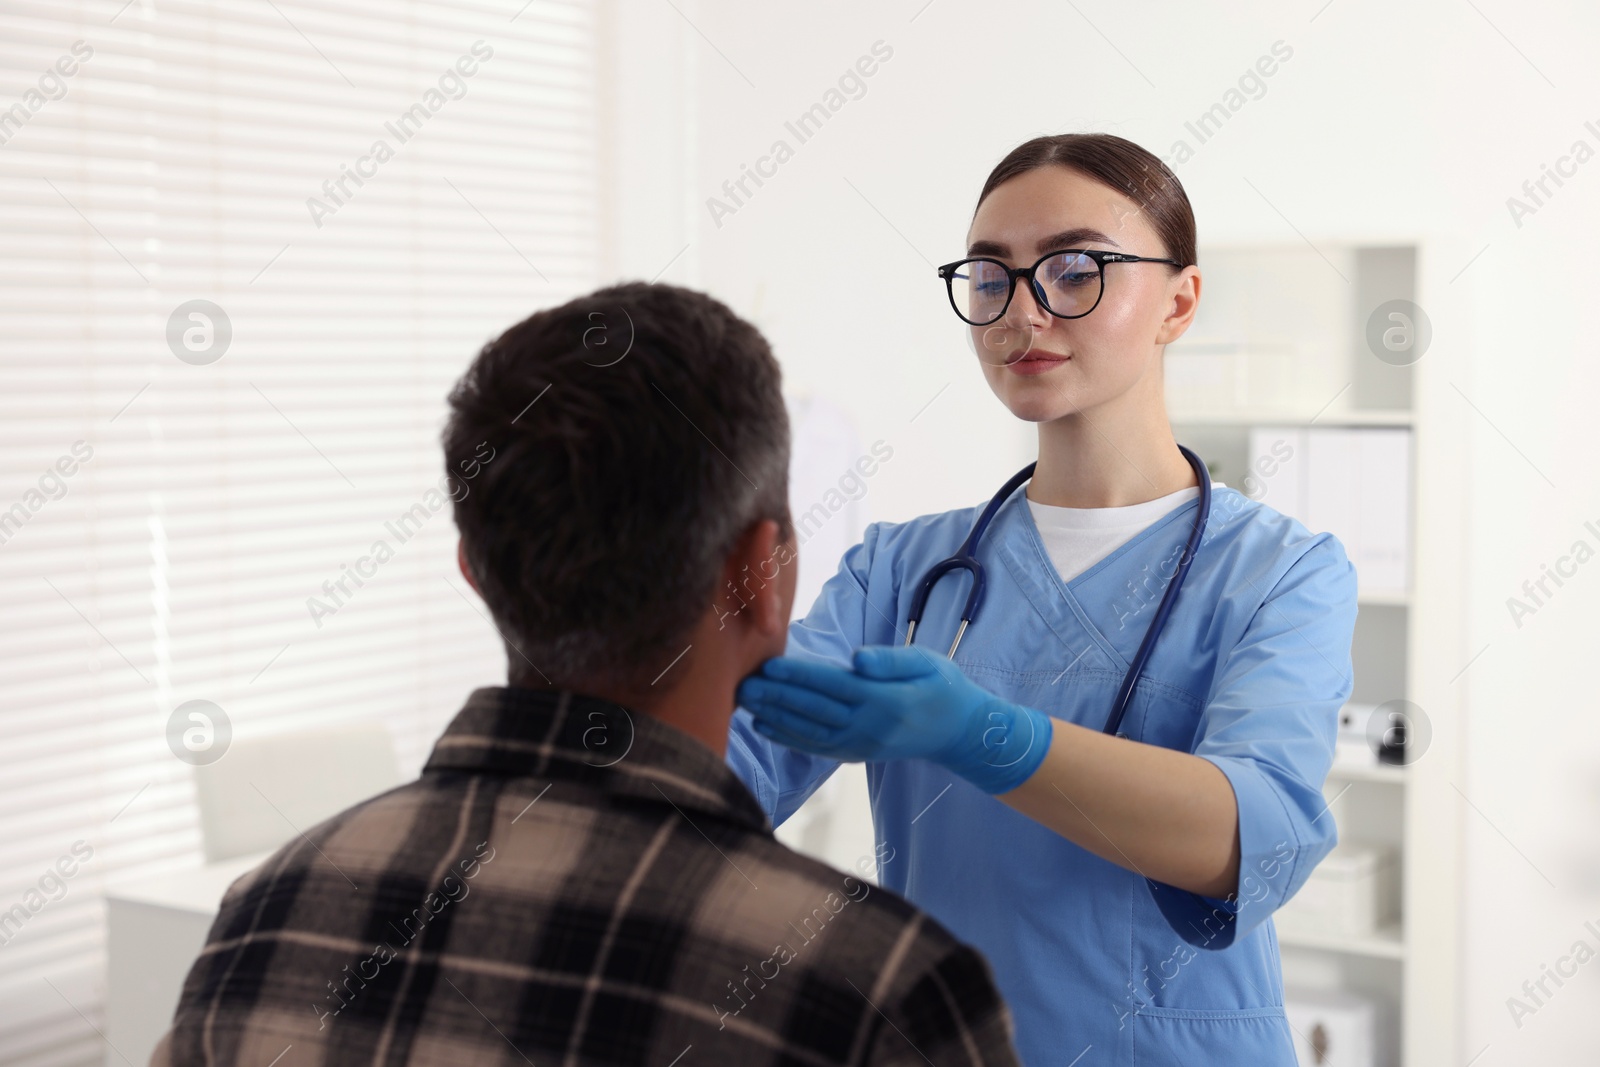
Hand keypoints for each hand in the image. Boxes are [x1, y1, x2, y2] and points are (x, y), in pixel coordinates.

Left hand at [735, 645, 1052, 794]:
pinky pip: (816, 747)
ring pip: (808, 731)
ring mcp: (860, 744)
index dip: (800, 675)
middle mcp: (869, 727)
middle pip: (813, 709)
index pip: (833, 685)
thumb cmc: (941, 687)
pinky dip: (787, 738)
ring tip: (745, 701)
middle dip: (776, 696)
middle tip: (741, 683)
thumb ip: (892, 660)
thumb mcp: (927, 663)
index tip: (769, 664)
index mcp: (886, 700)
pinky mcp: (855, 753)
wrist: (958, 732)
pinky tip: (764, 726)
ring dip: (773, 717)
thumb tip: (857, 660)